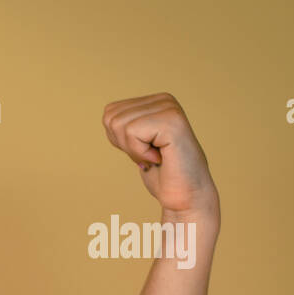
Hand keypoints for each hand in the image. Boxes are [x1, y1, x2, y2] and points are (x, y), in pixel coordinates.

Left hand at [102, 93, 218, 214]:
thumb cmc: (162, 173)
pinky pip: (131, 132)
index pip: (110, 112)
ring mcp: (169, 108)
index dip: (118, 139)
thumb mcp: (136, 143)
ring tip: (155, 156)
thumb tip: (107, 113)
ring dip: (133, 150)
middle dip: (124, 144)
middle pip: (111, 116)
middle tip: (149, 156)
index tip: (143, 150)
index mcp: (155, 101)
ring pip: (118, 124)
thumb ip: (124, 125)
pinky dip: (139, 152)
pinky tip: (159, 157)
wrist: (185, 195)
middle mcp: (164, 99)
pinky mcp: (171, 121)